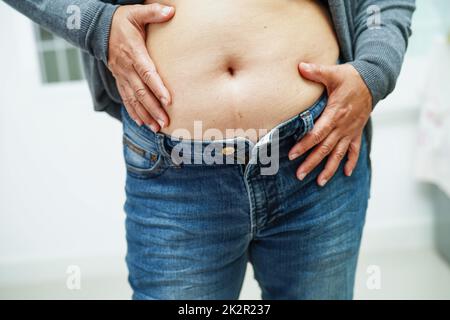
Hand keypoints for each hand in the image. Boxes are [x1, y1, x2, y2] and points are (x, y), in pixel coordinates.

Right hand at [108, 3, 174, 131]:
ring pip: (134, 99)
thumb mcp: (136, 13)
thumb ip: (153, 12)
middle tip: (165, 121)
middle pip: (141, 92)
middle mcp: (126, 68)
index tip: (168, 101)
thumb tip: (171, 11)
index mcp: (133, 52)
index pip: (147, 73)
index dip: (157, 87)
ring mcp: (121, 76)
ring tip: (157, 128)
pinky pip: (126, 98)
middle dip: (154, 108)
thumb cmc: (121, 21)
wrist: (98, 29)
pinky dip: (133, 112)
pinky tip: (142, 123)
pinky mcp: (119, 80)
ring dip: (145, 114)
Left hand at [289, 62, 371, 185]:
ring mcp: (351, 131)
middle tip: (299, 175)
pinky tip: (346, 174)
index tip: (292, 155)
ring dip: (329, 169)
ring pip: (339, 154)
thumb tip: (299, 66)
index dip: (304, 145)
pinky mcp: (356, 132)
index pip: (317, 133)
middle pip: (325, 148)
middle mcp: (343, 126)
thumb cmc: (351, 77)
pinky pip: (354, 150)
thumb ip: (316, 71)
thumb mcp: (334, 73)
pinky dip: (351, 162)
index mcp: (335, 113)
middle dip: (312, 162)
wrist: (374, 80)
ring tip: (319, 182)